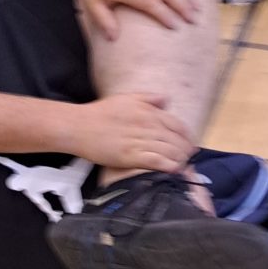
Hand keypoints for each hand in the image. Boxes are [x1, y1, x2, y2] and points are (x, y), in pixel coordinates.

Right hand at [69, 94, 195, 172]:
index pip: (177, 125)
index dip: (186, 137)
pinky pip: (156, 162)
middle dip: (186, 151)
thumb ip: (149, 98)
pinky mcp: (130, 156)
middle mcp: (147, 125)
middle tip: (187, 158)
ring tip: (181, 166)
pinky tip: (172, 170)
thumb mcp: (126, 98)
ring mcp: (139, 141)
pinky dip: (168, 166)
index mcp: (148, 112)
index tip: (189, 145)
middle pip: (176, 140)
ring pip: (169, 151)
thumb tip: (167, 100)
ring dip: (179, 160)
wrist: (78, 126)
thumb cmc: (100, 113)